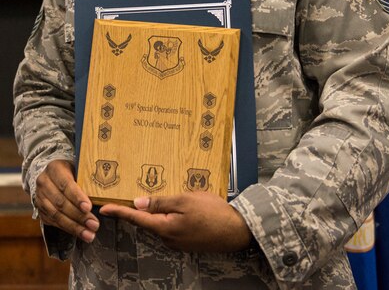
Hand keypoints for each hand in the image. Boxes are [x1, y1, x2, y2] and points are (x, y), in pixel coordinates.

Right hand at [35, 159, 98, 242]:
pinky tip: (80, 233)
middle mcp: (44, 183)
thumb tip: (104, 195)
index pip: (65, 185)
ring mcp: (40, 198)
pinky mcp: (41, 210)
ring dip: (74, 227)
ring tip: (89, 234)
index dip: (77, 197)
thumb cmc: (72, 169)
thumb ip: (87, 178)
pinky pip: (54, 222)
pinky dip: (68, 229)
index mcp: (54, 169)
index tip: (88, 207)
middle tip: (94, 225)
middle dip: (79, 216)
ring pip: (56, 215)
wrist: (52, 174)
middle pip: (61, 203)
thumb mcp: (78, 167)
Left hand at [100, 192, 251, 251]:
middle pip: (148, 221)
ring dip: (159, 211)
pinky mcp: (187, 240)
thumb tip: (139, 203)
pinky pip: (172, 226)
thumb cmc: (213, 213)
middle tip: (130, 193)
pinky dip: (170, 215)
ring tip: (162, 194)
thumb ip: (161, 202)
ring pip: (161, 222)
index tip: (104, 209)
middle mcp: (168, 238)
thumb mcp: (186, 200)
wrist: (237, 231)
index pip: (136, 219)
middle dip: (140, 209)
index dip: (119, 212)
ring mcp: (178, 241)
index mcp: (165, 228)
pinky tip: (180, 205)